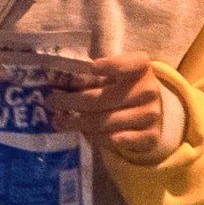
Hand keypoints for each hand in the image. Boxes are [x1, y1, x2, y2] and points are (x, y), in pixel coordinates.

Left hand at [47, 56, 179, 166]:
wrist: (152, 113)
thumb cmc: (124, 87)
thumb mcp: (116, 74)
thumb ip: (95, 74)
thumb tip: (61, 83)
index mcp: (142, 67)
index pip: (130, 64)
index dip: (113, 65)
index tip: (93, 67)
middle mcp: (150, 90)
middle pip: (103, 99)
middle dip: (72, 101)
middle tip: (52, 102)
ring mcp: (151, 115)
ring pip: (104, 122)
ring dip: (77, 123)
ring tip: (60, 122)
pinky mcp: (149, 137)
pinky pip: (113, 140)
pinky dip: (94, 137)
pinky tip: (83, 132)